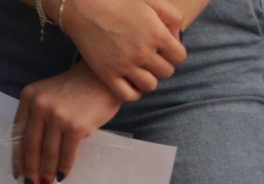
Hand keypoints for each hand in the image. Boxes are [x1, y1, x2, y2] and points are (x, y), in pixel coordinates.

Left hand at [13, 61, 121, 183]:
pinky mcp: (76, 126)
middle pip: (31, 145)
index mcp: (29, 97)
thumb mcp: (48, 95)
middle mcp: (40, 106)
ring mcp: (58, 116)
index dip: (18, 156)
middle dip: (30, 169)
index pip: (18, 133)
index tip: (18, 173)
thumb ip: (38, 117)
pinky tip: (62, 176)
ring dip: (47, 172)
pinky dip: (64, 167)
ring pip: (48, 152)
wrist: (103, 78)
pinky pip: (67, 153)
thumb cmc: (77, 89)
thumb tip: (33, 154)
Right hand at [54, 0, 186, 99]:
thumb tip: (177, 38)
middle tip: (150, 57)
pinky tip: (129, 81)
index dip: (174, 53)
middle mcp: (142, 52)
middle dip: (162, 64)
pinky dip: (133, 91)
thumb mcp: (151, 1)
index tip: (164, 49)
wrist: (84, 7)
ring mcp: (124, 65)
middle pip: (167, 72)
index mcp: (156, 33)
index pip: (179, 57)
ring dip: (148, 79)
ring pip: (150, 85)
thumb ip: (171, 16)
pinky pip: (129, 95)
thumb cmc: (119, 1)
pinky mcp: (107, 75)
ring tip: (140, 69)